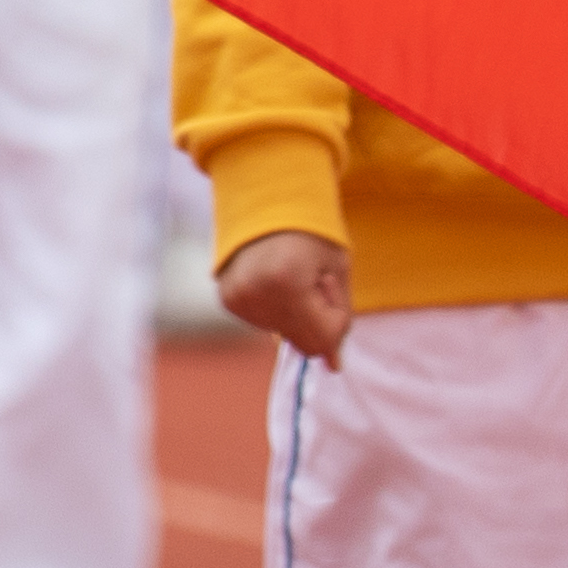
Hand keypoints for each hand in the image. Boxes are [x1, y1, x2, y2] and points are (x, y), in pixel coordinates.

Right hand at [217, 229, 356, 368]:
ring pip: (283, 335)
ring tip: (293, 275)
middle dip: (318, 319)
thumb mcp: (338, 266)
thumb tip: (334, 366)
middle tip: (315, 281)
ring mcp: (237, 300)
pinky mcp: (227, 301)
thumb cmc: (313, 231)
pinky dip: (279, 310)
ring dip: (298, 314)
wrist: (268, 200)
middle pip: (301, 342)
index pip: (323, 336)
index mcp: (287, 281)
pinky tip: (276, 280)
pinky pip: (265, 324)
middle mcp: (255, 294)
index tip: (329, 282)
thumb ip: (341, 315)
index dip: (337, 315)